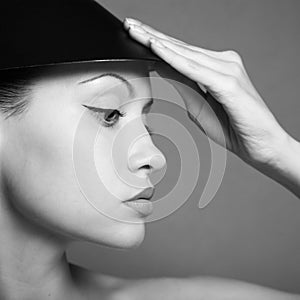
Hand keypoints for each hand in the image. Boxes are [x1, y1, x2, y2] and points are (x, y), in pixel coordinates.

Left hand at [123, 18, 290, 169]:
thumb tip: (164, 69)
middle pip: (180, 47)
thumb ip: (184, 86)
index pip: (181, 52)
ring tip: (135, 31)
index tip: (137, 34)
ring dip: (157, 41)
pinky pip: (194, 69)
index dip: (158, 42)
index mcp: (217, 67)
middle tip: (129, 24)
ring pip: (185, 54)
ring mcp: (227, 70)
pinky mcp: (228, 83)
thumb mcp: (199, 106)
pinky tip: (156, 47)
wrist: (260, 145)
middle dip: (152, 35)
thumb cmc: (232, 127)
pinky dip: (173, 58)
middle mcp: (223, 62)